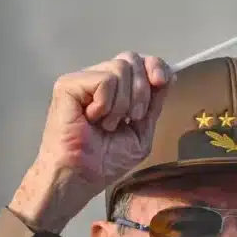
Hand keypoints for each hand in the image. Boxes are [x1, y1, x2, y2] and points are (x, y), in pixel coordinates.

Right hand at [9, 51, 173, 232]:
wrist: (82, 176)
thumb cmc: (105, 162)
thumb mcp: (142, 132)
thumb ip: (154, 104)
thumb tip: (167, 76)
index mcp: (116, 90)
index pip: (140, 62)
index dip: (155, 66)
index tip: (162, 82)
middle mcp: (98, 80)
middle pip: (132, 60)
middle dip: (141, 92)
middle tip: (130, 119)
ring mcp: (82, 81)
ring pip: (120, 69)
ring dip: (122, 105)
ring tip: (107, 125)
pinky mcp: (69, 84)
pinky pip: (105, 80)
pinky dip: (106, 105)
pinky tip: (92, 119)